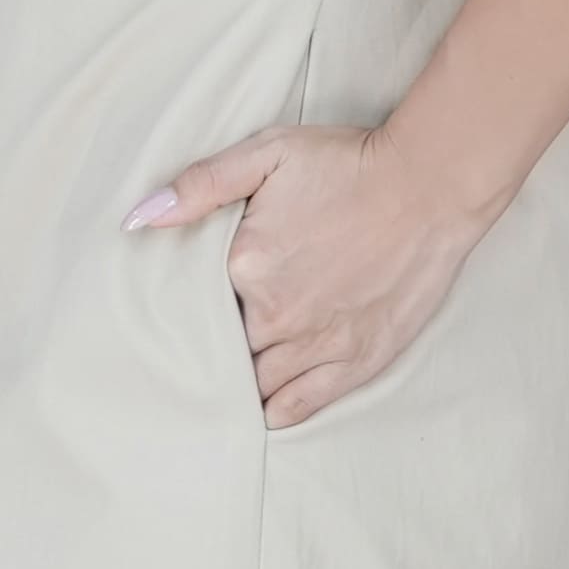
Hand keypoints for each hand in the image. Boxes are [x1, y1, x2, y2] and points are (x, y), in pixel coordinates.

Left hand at [120, 120, 484, 428]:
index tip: (183, 316)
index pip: (194, 309)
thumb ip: (201, 185)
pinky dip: (275, 414)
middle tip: (198, 358)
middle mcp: (276, 315)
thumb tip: (139, 219)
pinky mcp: (356, 360)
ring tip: (222, 391)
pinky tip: (260, 414)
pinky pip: (300, 406)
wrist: (429, 185)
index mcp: (245, 267)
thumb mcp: (268, 154)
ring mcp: (317, 343)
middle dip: (212, 353)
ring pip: (257, 385)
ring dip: (240, 387)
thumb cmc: (347, 165)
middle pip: (223, 352)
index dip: (189, 313)